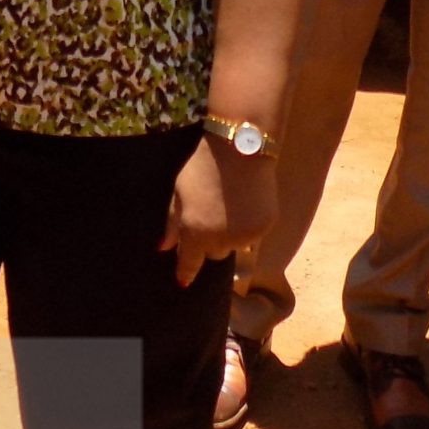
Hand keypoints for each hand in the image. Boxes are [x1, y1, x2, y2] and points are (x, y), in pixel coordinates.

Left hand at [161, 136, 276, 287]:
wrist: (241, 147)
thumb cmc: (202, 165)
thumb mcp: (179, 191)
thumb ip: (171, 223)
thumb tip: (162, 248)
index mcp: (196, 233)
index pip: (189, 264)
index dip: (185, 272)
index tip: (182, 281)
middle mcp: (222, 241)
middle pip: (214, 254)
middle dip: (210, 242)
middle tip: (210, 217)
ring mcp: (246, 236)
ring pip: (235, 246)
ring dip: (230, 235)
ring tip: (229, 205)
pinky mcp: (265, 227)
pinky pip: (253, 236)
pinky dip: (248, 226)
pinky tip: (245, 202)